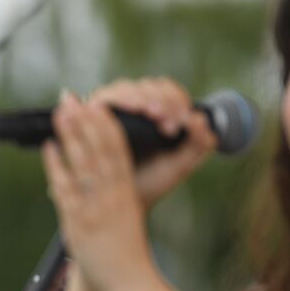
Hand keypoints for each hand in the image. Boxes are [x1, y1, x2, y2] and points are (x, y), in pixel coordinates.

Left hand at [41, 81, 215, 290]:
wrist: (129, 283)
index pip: (119, 151)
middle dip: (86, 121)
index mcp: (126, 193)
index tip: (96, 103)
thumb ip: (114, 193)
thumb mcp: (125, 215)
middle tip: (73, 97)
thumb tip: (101, 170)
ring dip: (71, 134)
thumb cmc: (127, 251)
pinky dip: (56, 165)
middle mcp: (111, 196)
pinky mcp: (77, 223)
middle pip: (100, 150)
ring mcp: (94, 208)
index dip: (106, 124)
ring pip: (84, 163)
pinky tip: (48, 147)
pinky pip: (65, 188)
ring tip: (61, 112)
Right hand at [84, 77, 217, 208]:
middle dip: (161, 101)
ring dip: (140, 98)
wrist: (121, 203)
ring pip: (124, 88)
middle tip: (169, 123)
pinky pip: (100, 99)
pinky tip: (124, 109)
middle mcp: (132, 106)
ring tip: (150, 114)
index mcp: (156, 112)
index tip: (182, 120)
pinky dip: (114, 101)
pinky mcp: (89, 116)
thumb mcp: (179, 165)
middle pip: (147, 87)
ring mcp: (109, 110)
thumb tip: (200, 119)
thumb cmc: (150, 183)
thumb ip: (198, 144)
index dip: (176, 100)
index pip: (167, 91)